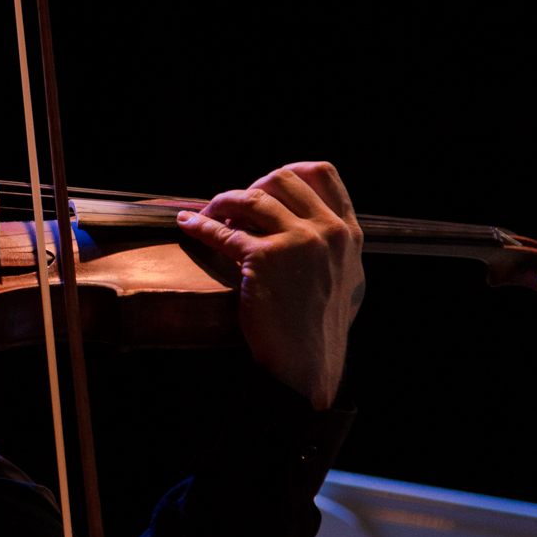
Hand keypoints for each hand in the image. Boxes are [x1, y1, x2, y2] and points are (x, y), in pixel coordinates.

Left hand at [176, 162, 364, 409]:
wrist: (307, 364)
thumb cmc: (321, 329)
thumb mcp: (347, 280)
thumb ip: (334, 248)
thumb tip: (315, 225)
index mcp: (348, 234)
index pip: (323, 174)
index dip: (289, 173)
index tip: (267, 185)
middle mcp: (327, 231)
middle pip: (282, 178)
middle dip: (253, 186)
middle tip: (236, 206)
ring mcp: (296, 242)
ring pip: (250, 197)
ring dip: (225, 201)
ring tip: (212, 213)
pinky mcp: (264, 259)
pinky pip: (222, 231)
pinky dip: (200, 224)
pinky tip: (188, 224)